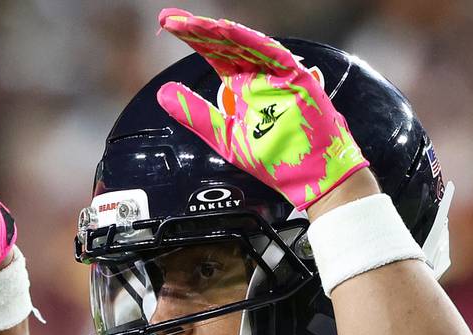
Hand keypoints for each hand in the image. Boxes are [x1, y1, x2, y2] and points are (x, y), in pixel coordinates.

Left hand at [155, 8, 368, 210]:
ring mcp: (276, 73)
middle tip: (168, 18)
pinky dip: (250, 42)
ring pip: (244, 44)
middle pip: (224, 43)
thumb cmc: (276, 159)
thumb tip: (163, 94)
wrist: (310, 177)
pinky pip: (270, 53)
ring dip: (217, 32)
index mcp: (242, 85)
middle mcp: (258, 74)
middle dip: (196, 29)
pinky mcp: (295, 76)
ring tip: (190, 24)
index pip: (212, 53)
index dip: (190, 38)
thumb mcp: (224, 137)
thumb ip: (195, 114)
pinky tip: (227, 31)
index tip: (165, 24)